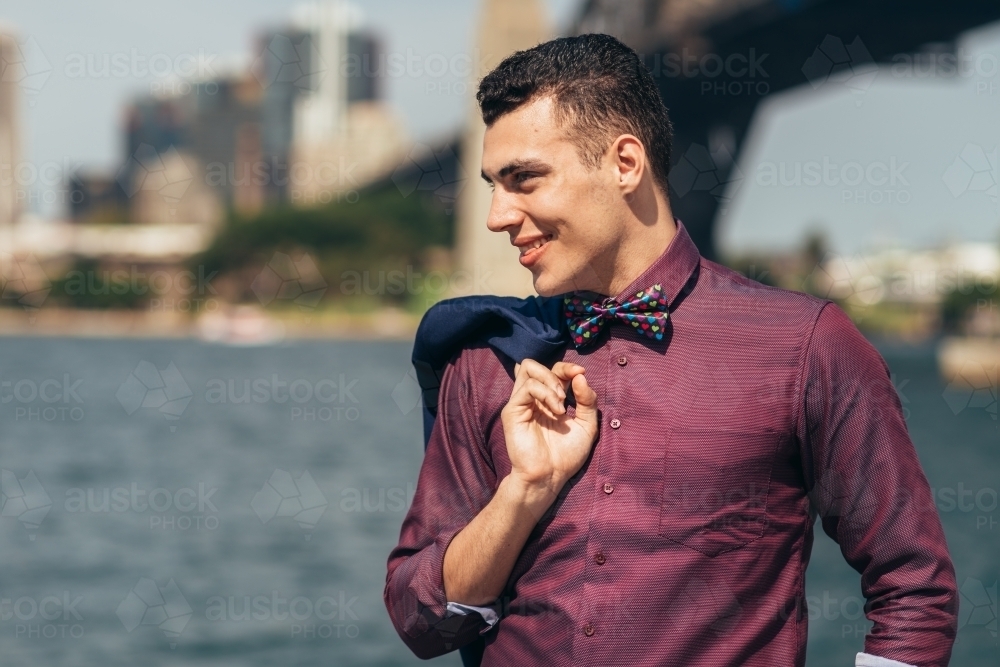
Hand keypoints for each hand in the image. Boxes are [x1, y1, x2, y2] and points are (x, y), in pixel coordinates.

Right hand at [501, 359, 598, 499]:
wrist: (550, 477)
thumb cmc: (566, 456)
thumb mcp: (587, 425)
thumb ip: (587, 400)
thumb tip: (580, 376)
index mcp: (548, 400)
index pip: (552, 371)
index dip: (567, 368)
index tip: (582, 373)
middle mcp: (532, 399)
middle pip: (536, 364)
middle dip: (559, 369)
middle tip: (570, 388)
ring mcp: (521, 404)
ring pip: (527, 368)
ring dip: (551, 381)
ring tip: (561, 402)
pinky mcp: (512, 411)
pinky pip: (527, 388)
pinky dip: (545, 393)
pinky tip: (556, 410)